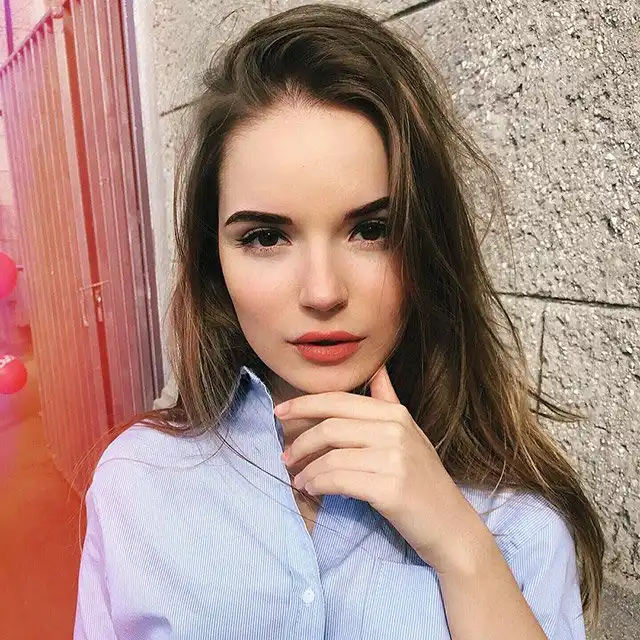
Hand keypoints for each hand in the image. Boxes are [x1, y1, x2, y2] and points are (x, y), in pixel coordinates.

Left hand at [274, 364, 489, 574]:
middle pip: (331, 426)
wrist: (450, 525)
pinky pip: (339, 480)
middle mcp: (395, 431)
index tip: (280, 412)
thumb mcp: (410, 433)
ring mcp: (394, 459)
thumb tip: (377, 368)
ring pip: (331, 456)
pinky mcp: (389, 489)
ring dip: (307, 469)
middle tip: (286, 455)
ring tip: (299, 479)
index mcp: (395, 414)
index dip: (305, 404)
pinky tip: (312, 489)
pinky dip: (318, 484)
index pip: (339, 401)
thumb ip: (388, 401)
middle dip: (300, 440)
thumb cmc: (423, 479)